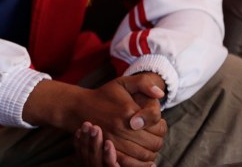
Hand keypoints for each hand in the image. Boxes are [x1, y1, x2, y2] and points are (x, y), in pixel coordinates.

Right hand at [25, 77, 165, 166]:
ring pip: (145, 155)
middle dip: (158, 140)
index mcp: (128, 111)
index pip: (158, 127)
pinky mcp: (108, 149)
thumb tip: (160, 94)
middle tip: (153, 135)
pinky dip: (139, 162)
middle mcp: (122, 127)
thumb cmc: (104, 95)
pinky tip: (140, 155)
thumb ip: (143, 83)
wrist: (79, 107)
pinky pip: (131, 162)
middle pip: (154, 143)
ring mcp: (115, 140)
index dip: (162, 126)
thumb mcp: (122, 83)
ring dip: (150, 152)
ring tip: (147, 144)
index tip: (157, 123)